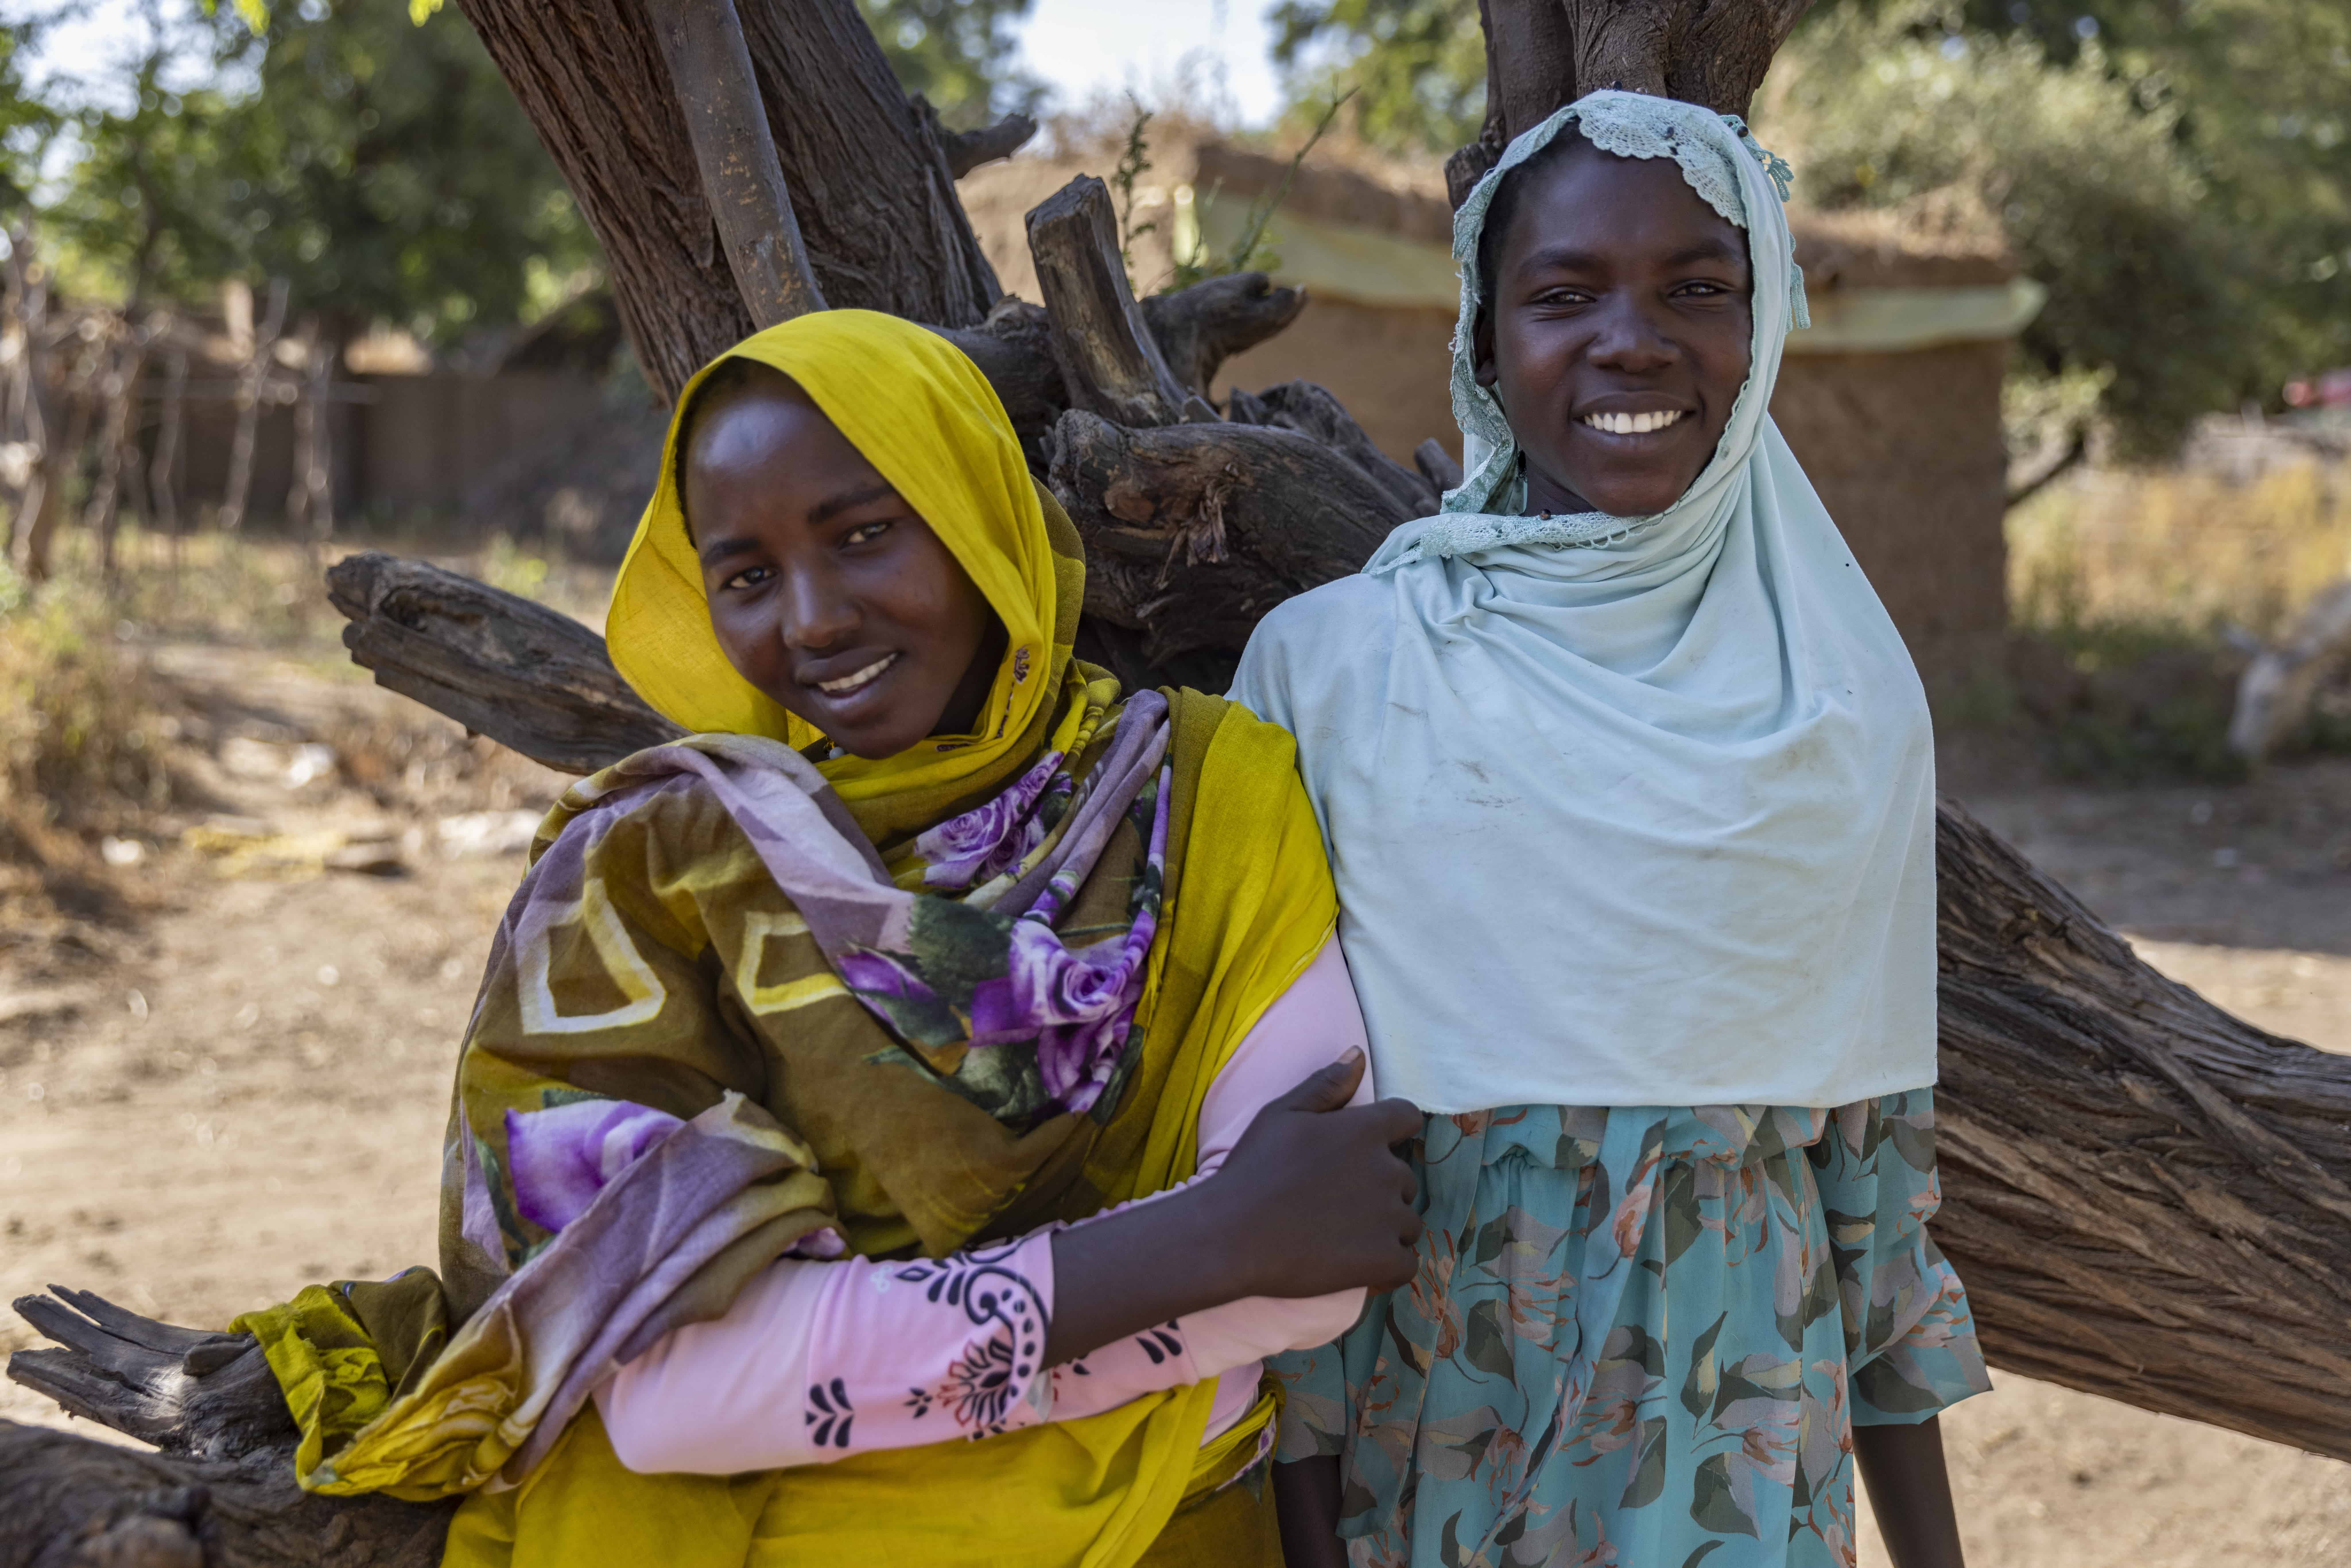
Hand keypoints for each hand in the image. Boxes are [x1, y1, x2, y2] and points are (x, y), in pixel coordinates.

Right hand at [1203, 1049, 1422, 1299]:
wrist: (1231, 1234)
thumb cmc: (1253, 1169)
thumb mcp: (1281, 1114)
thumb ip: (1325, 1084)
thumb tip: (1359, 1054)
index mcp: (1366, 1130)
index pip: (1408, 1118)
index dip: (1393, 1132)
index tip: (1366, 1152)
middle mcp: (1387, 1170)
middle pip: (1405, 1177)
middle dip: (1380, 1188)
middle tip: (1335, 1202)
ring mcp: (1389, 1218)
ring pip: (1407, 1221)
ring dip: (1386, 1228)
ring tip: (1341, 1235)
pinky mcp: (1383, 1260)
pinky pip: (1405, 1264)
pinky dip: (1389, 1266)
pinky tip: (1359, 1266)